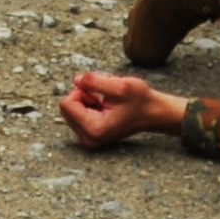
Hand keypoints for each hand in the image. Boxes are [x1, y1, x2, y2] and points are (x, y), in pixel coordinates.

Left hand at [57, 70, 185, 147]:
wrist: (153, 112)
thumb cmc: (140, 100)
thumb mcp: (119, 86)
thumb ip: (93, 81)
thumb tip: (75, 80)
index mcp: (94, 129)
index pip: (66, 104)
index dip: (81, 91)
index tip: (98, 93)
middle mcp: (89, 138)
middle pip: (66, 108)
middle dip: (82, 96)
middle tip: (102, 98)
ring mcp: (89, 138)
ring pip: (71, 110)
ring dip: (86, 100)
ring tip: (106, 103)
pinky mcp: (91, 135)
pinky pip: (77, 114)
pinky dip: (88, 105)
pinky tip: (105, 107)